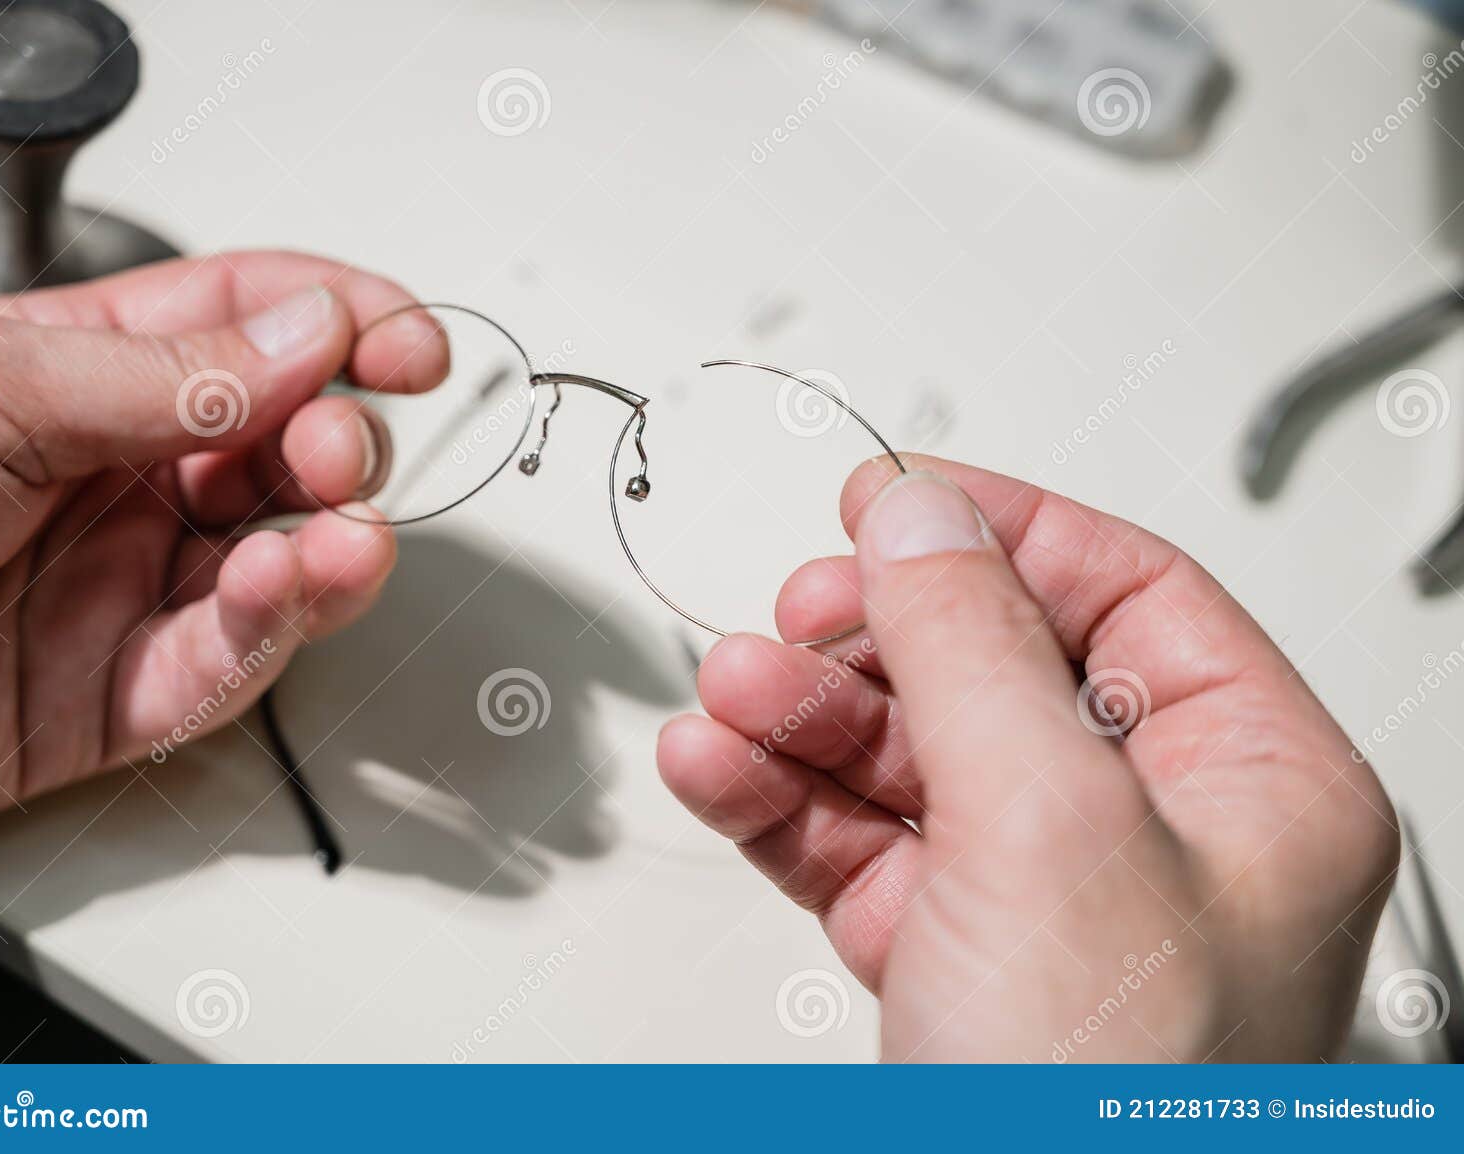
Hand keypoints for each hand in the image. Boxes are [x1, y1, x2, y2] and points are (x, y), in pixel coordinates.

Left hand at [0, 251, 444, 829]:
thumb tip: (308, 337)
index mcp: (86, 376)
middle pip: (287, 454)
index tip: (408, 344)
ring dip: (332, 547)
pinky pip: (225, 670)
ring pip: (280, 568)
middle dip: (338, 446)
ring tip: (341, 534)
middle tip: (335, 450)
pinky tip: (279, 590)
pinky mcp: (113, 699)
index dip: (343, 329)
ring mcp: (124, 591)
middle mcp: (120, 481)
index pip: (251, 332)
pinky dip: (271, 633)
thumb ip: (167, 374)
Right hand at [658, 455, 1398, 1061]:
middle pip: (995, 668)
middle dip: (877, 638)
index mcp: (1250, 785)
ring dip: (802, 715)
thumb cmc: (1111, 1111)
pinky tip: (719, 768)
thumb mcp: (1047, 829)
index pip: (1130, 592)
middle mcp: (1150, 836)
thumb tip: (915, 513)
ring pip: (904, 753)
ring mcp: (1038, 899)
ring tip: (730, 697)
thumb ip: (971, 647)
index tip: (893, 503)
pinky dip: (776, 798)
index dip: (1005, 533)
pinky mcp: (943, 955)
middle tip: (797, 617)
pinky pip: (850, 839)